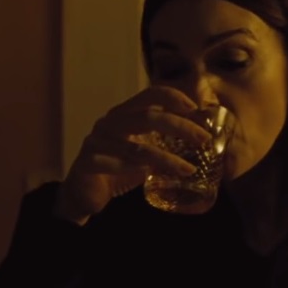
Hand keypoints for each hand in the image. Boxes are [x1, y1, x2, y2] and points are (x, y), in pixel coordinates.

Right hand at [54, 86, 213, 224]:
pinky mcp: (87, 162)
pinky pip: (114, 164)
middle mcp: (109, 123)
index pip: (149, 95)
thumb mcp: (142, 150)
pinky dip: (133, 169)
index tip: (195, 107)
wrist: (84, 193)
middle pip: (148, 116)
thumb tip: (201, 138)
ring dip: (166, 159)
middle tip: (203, 139)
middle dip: (180, 126)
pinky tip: (147, 175)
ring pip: (136, 148)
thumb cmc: (117, 168)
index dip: (172, 96)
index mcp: (123, 114)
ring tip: (188, 169)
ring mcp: (96, 142)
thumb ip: (163, 141)